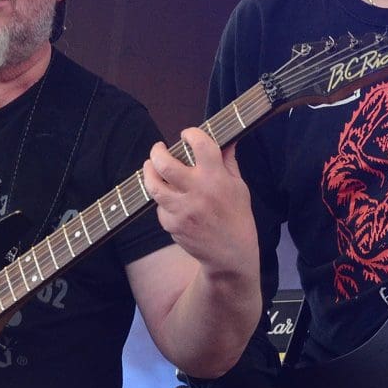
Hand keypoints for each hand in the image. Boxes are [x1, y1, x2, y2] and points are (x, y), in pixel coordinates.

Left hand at [141, 130, 257, 277]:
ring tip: (151, 167)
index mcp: (217, 178)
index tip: (187, 135)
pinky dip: (163, 201)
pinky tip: (170, 200)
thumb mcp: (239, 186)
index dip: (190, 134)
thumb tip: (227, 139)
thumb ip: (228, 162)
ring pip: (153, 185)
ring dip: (149, 172)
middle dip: (157, 151)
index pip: (200, 145)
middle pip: (164, 163)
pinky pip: (160, 206)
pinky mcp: (172, 224)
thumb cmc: (237, 217)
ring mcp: (182, 209)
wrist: (230, 254)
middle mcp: (197, 192)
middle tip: (159, 149)